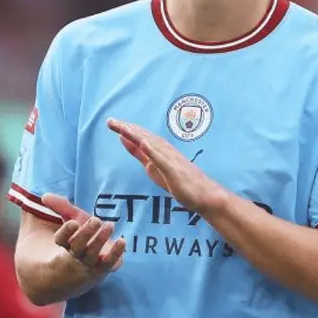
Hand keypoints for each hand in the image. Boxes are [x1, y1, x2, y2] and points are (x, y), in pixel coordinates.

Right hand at [43, 194, 125, 271]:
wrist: (91, 261)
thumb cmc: (79, 235)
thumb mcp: (71, 218)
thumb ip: (61, 207)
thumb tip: (44, 196)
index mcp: (64, 244)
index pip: (61, 240)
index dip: (66, 232)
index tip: (73, 223)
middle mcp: (75, 255)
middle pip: (78, 247)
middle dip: (86, 234)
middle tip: (96, 220)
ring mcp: (90, 263)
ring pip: (93, 254)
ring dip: (100, 240)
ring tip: (109, 225)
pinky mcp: (105, 266)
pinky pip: (110, 262)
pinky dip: (116, 253)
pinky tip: (122, 241)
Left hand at [107, 118, 222, 211]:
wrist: (206, 196)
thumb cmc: (183, 184)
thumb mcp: (155, 168)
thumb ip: (142, 155)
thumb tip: (128, 142)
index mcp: (160, 152)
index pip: (141, 138)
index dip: (126, 130)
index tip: (112, 123)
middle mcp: (166, 152)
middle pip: (144, 137)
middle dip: (127, 128)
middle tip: (110, 121)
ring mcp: (171, 160)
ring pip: (152, 144)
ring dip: (138, 135)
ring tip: (123, 127)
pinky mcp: (175, 170)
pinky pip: (163, 159)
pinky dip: (152, 149)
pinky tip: (143, 142)